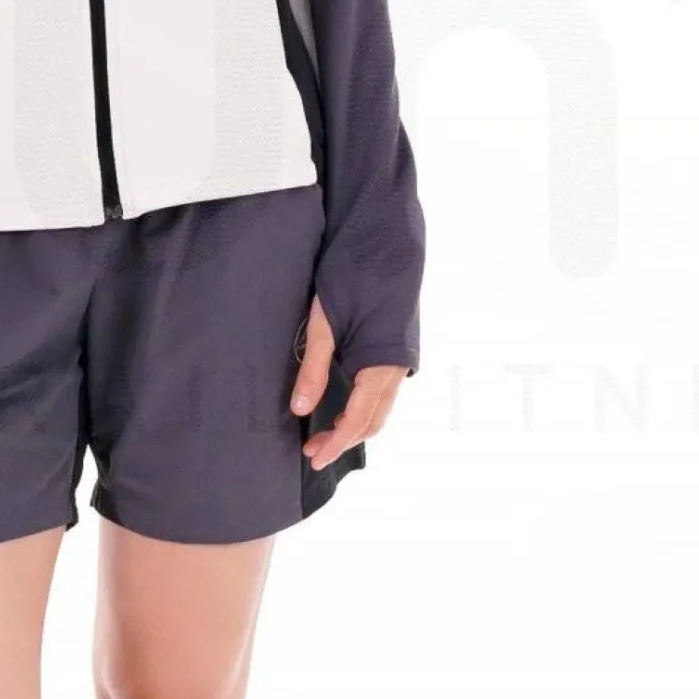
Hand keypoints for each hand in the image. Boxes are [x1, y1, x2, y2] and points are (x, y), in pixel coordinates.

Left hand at [289, 292, 404, 464]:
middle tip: (313, 450)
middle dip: (344, 440)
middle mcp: (396, 367)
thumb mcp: (324, 323)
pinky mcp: (397, 347)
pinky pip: (383, 390)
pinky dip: (364, 406)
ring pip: (381, 407)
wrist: (386, 239)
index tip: (314, 458)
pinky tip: (343, 403)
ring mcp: (400, 358)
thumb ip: (314, 368)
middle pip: (373, 420)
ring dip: (354, 425)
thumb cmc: (353, 276)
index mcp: (380, 365)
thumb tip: (298, 409)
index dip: (336, 444)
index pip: (358, 421)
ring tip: (324, 432)